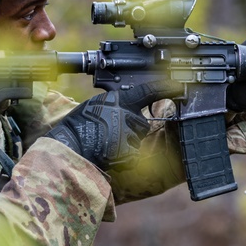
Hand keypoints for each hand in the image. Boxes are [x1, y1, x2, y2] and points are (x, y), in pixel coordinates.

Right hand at [45, 80, 183, 170]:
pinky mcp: (127, 150)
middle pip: (142, 124)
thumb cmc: (78, 126)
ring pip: (137, 141)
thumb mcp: (96, 105)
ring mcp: (128, 132)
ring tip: (106, 144)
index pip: (147, 91)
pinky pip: (132, 155)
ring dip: (127, 144)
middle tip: (112, 134)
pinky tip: (109, 155)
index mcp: (119, 100)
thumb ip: (115, 106)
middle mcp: (126, 114)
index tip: (177, 86)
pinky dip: (123, 158)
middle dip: (133, 131)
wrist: (69, 145)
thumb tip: (125, 110)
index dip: (163, 88)